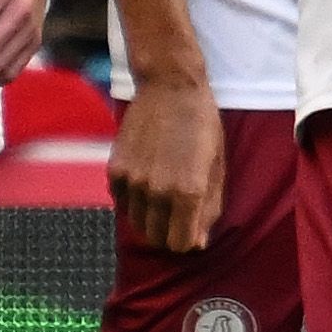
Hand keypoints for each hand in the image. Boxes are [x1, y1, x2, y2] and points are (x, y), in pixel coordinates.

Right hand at [110, 74, 224, 251]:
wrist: (170, 87)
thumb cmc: (201, 125)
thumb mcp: (217, 166)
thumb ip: (209, 208)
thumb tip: (198, 243)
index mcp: (189, 192)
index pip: (182, 244)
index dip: (188, 239)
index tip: (190, 228)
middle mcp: (158, 191)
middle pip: (158, 239)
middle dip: (169, 232)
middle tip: (177, 211)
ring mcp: (134, 182)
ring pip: (138, 224)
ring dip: (151, 217)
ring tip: (163, 192)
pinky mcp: (115, 171)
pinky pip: (123, 204)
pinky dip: (134, 200)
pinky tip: (147, 179)